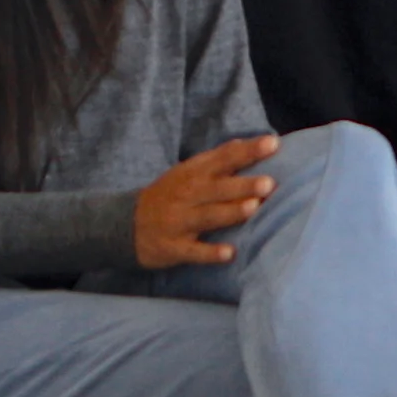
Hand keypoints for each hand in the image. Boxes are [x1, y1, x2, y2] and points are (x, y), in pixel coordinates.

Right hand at [135, 134, 279, 268]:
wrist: (125, 223)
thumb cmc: (167, 196)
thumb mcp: (186, 172)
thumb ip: (216, 159)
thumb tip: (244, 143)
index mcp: (193, 173)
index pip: (223, 158)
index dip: (248, 151)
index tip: (272, 143)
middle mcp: (187, 195)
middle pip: (218, 189)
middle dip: (243, 185)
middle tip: (269, 183)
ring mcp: (179, 221)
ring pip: (208, 216)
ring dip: (230, 213)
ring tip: (253, 208)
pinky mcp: (174, 247)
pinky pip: (194, 251)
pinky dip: (210, 253)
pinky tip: (229, 253)